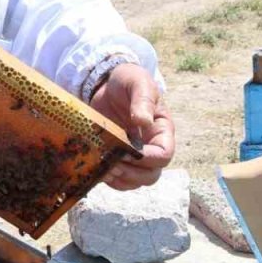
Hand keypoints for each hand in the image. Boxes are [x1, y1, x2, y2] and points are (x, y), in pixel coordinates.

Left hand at [89, 63, 175, 190]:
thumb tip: (143, 121)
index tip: (129, 151)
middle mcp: (151, 147)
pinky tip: (97, 169)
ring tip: (103, 168)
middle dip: (132, 173)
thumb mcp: (137, 83)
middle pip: (151, 175)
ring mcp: (134, 155)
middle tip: (113, 164)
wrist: (108, 83)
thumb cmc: (128, 81)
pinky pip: (119, 179)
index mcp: (161, 130)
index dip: (148, 159)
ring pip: (135, 181)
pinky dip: (110, 180)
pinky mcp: (118, 158)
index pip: (164, 155)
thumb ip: (143, 100)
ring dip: (120, 179)